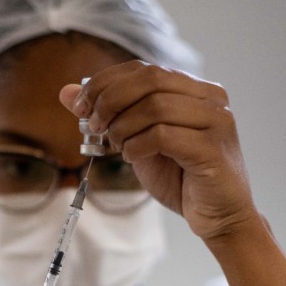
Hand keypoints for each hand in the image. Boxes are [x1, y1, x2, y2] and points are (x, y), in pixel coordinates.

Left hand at [60, 61, 260, 240]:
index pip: (143, 68)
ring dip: (124, 127)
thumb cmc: (181, 178)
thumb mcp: (137, 141)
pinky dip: (137, 146)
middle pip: (149, 79)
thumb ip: (109, 115)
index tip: (81, 106)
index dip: (105, 82)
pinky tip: (133, 158)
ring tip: (117, 147)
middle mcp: (210, 98)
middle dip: (110, 100)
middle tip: (94, 126)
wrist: (219, 216)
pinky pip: (163, 136)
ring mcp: (216, 121)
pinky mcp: (212, 149)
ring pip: (155, 106)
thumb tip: (67, 92)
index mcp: (194, 89)